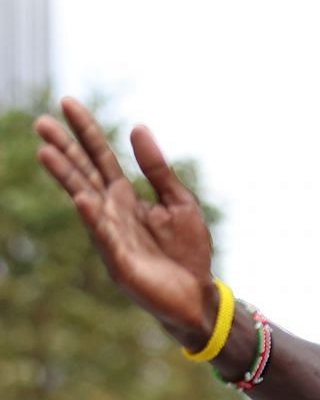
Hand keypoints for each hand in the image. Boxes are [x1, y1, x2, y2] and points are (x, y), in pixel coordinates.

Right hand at [34, 98, 218, 343]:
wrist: (197, 296)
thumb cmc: (187, 251)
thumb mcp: (179, 202)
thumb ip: (158, 169)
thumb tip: (137, 127)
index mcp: (126, 197)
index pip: (100, 158)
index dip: (85, 132)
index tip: (66, 103)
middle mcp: (112, 213)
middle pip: (84, 174)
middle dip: (64, 149)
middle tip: (41, 122)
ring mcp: (111, 236)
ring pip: (86, 201)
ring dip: (67, 177)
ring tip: (46, 151)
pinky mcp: (120, 262)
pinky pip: (105, 237)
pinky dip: (94, 218)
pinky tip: (82, 199)